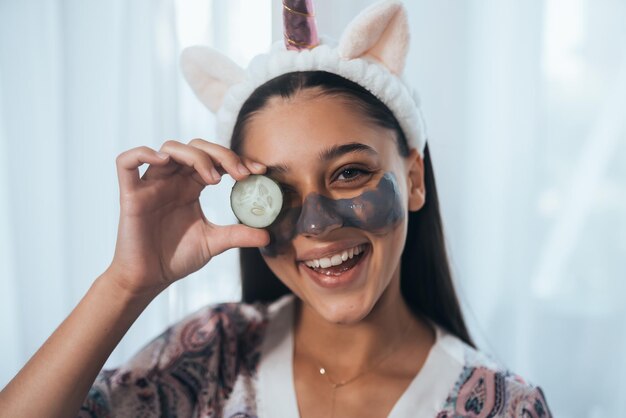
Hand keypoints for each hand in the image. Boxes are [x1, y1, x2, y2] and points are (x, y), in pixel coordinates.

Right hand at [106, 138, 268, 297]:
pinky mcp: (130, 195)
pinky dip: (143, 153)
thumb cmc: (177, 258)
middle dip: (222, 155)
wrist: (150, 279)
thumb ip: (239, 234)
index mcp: (190, 187)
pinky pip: (126, 162)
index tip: (259, 170)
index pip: (214, 159)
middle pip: (195, 147)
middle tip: (242, 173)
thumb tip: (268, 235)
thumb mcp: (214, 243)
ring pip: (169, 149)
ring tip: (214, 179)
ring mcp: (151, 185)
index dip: (236, 159)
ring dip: (196, 156)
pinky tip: (164, 161)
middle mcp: (172, 180)